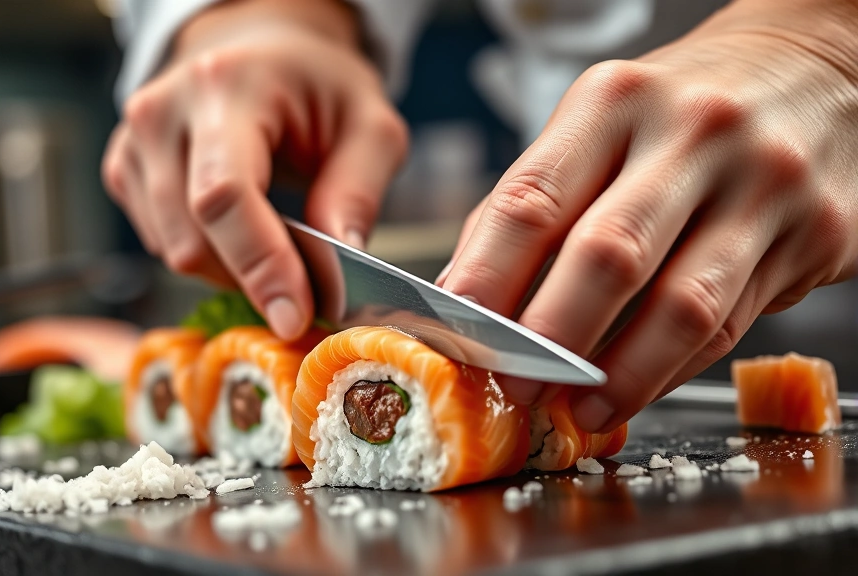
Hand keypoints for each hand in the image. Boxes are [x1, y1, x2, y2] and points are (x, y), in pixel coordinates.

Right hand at [102, 0, 407, 339]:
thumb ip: (358, 190)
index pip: (225, 196)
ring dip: (231, 269)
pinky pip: (161, 246)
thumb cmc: (315, 85)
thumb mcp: (369, 122)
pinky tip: (238, 227)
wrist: (258, 50)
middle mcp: (162, 112)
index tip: (293, 316)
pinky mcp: (122, 171)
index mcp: (225, 87)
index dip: (259, 266)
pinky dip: (208, 256)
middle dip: (253, 278)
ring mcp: (132, 143)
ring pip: (174, 253)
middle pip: (192, 241)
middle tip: (305, 281)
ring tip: (276, 238)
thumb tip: (338, 260)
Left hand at [438, 0, 857, 431]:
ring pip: (681, 307)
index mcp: (615, 102)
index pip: (534, 200)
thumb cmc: (679, 113)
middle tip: (514, 386)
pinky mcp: (816, 235)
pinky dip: (671, 370)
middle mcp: (693, 134)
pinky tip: (634, 388)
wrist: (814, 73)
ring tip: (579, 408)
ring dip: (619, 375)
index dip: (486, 279)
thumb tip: (464, 294)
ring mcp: (765, 184)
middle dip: (549, 338)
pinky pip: (730, 326)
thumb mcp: (597, 125)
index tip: (457, 335)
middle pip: (607, 256)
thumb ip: (531, 204)